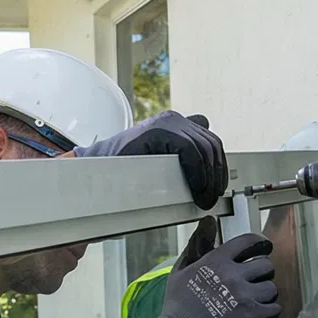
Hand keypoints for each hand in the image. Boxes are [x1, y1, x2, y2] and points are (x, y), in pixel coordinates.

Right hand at [78, 112, 228, 208]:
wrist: (98, 169)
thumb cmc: (128, 170)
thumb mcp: (162, 162)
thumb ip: (183, 156)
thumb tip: (209, 167)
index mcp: (177, 124)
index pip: (211, 141)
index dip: (219, 166)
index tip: (215, 188)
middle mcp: (174, 119)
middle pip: (212, 145)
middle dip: (217, 175)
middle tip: (210, 198)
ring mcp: (167, 122)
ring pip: (206, 149)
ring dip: (209, 178)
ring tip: (203, 198)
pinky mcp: (160, 130)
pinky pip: (192, 151)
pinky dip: (198, 173)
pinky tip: (195, 188)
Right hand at [137, 232, 280, 317]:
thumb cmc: (176, 307)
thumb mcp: (181, 271)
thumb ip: (197, 245)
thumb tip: (208, 221)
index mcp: (216, 260)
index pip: (248, 242)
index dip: (260, 243)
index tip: (265, 248)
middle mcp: (232, 274)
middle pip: (266, 266)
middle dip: (263, 275)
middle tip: (256, 283)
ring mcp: (243, 295)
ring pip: (272, 289)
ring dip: (266, 296)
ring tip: (257, 303)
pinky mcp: (250, 315)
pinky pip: (273, 309)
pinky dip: (269, 314)